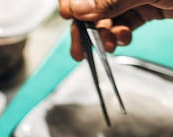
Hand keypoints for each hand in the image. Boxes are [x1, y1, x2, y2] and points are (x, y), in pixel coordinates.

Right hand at [58, 1, 172, 59]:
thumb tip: (77, 9)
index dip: (73, 1)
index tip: (69, 17)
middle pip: (92, 4)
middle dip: (86, 27)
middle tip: (80, 50)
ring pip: (107, 16)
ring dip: (104, 35)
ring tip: (110, 45)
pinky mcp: (147, 5)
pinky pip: (124, 21)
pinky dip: (120, 34)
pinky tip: (123, 39)